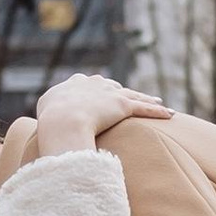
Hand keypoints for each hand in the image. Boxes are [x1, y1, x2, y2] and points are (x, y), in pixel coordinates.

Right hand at [34, 71, 171, 157]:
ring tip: (157, 102)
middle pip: (113, 86)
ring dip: (147, 99)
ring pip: (133, 96)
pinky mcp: (122, 105)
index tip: (102, 93)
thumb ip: (49, 117)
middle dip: (123, 92)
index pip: (90, 84)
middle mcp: (94, 84)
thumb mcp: (44, 113)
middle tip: (130, 98)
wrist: (62, 120)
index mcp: (75, 84)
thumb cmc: (49, 121)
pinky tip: (170, 114)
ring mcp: (109, 94)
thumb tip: (48, 131)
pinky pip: (145, 108)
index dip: (97, 90)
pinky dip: (159, 111)